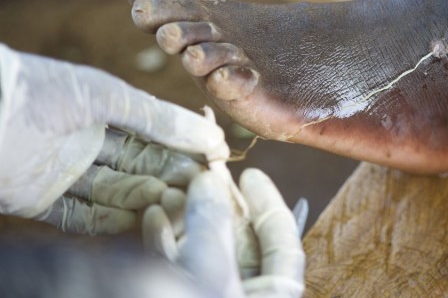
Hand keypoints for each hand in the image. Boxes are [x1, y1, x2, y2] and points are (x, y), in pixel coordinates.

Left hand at [0, 44, 227, 233]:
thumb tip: (212, 134)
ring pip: (116, 193)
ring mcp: (64, 172)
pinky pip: (81, 217)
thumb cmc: (43, 90)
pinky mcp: (39, 200)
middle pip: (140, 166)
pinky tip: (136, 221)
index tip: (217, 158)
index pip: (155, 134)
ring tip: (173, 203)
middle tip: (200, 188)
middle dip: (170, 176)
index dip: (185, 145)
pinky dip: (108, 222)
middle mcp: (87, 142)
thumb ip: (159, 117)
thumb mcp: (109, 96)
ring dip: (145, 199)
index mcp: (104, 110)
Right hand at [143, 169, 305, 297]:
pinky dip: (165, 242)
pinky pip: (176, 269)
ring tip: (171, 190)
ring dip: (188, 220)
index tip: (250, 175)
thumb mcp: (209, 273)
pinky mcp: (176, 296)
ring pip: (205, 253)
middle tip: (201, 175)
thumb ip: (213, 225)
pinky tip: (151, 217)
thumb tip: (210, 182)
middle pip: (241, 242)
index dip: (269, 205)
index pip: (283, 243)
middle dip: (220, 207)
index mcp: (270, 297)